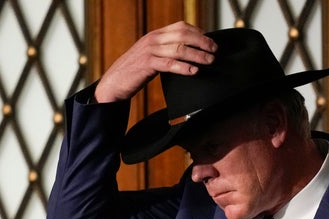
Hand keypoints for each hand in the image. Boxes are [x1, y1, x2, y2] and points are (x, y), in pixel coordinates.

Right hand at [95, 21, 216, 102]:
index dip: (198, 32)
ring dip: (197, 55)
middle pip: (183, 35)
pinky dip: (183, 67)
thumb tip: (188, 53)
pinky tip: (193, 71)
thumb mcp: (152, 56)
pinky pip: (169, 64)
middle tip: (214, 50)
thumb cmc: (135, 71)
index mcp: (155, 35)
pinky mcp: (147, 64)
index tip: (210, 41)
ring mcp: (149, 51)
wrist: (114, 82)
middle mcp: (153, 39)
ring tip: (209, 61)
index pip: (181, 27)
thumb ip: (166, 51)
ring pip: (179, 49)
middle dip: (202, 42)